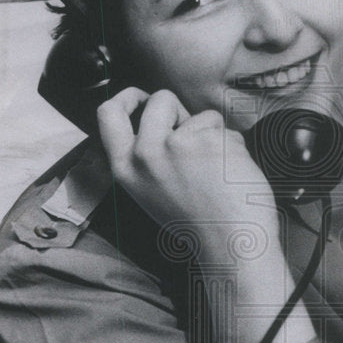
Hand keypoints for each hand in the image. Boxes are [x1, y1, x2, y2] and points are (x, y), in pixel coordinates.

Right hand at [97, 88, 277, 254]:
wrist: (231, 245)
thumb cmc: (200, 223)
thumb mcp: (153, 191)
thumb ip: (148, 158)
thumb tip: (163, 122)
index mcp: (125, 169)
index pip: (108, 113)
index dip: (127, 96)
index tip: (142, 98)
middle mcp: (144, 154)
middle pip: (159, 100)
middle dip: (180, 109)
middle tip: (195, 136)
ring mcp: (175, 144)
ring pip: (200, 115)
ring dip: (214, 134)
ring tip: (216, 171)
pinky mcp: (208, 141)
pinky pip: (226, 130)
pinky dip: (234, 148)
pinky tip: (232, 176)